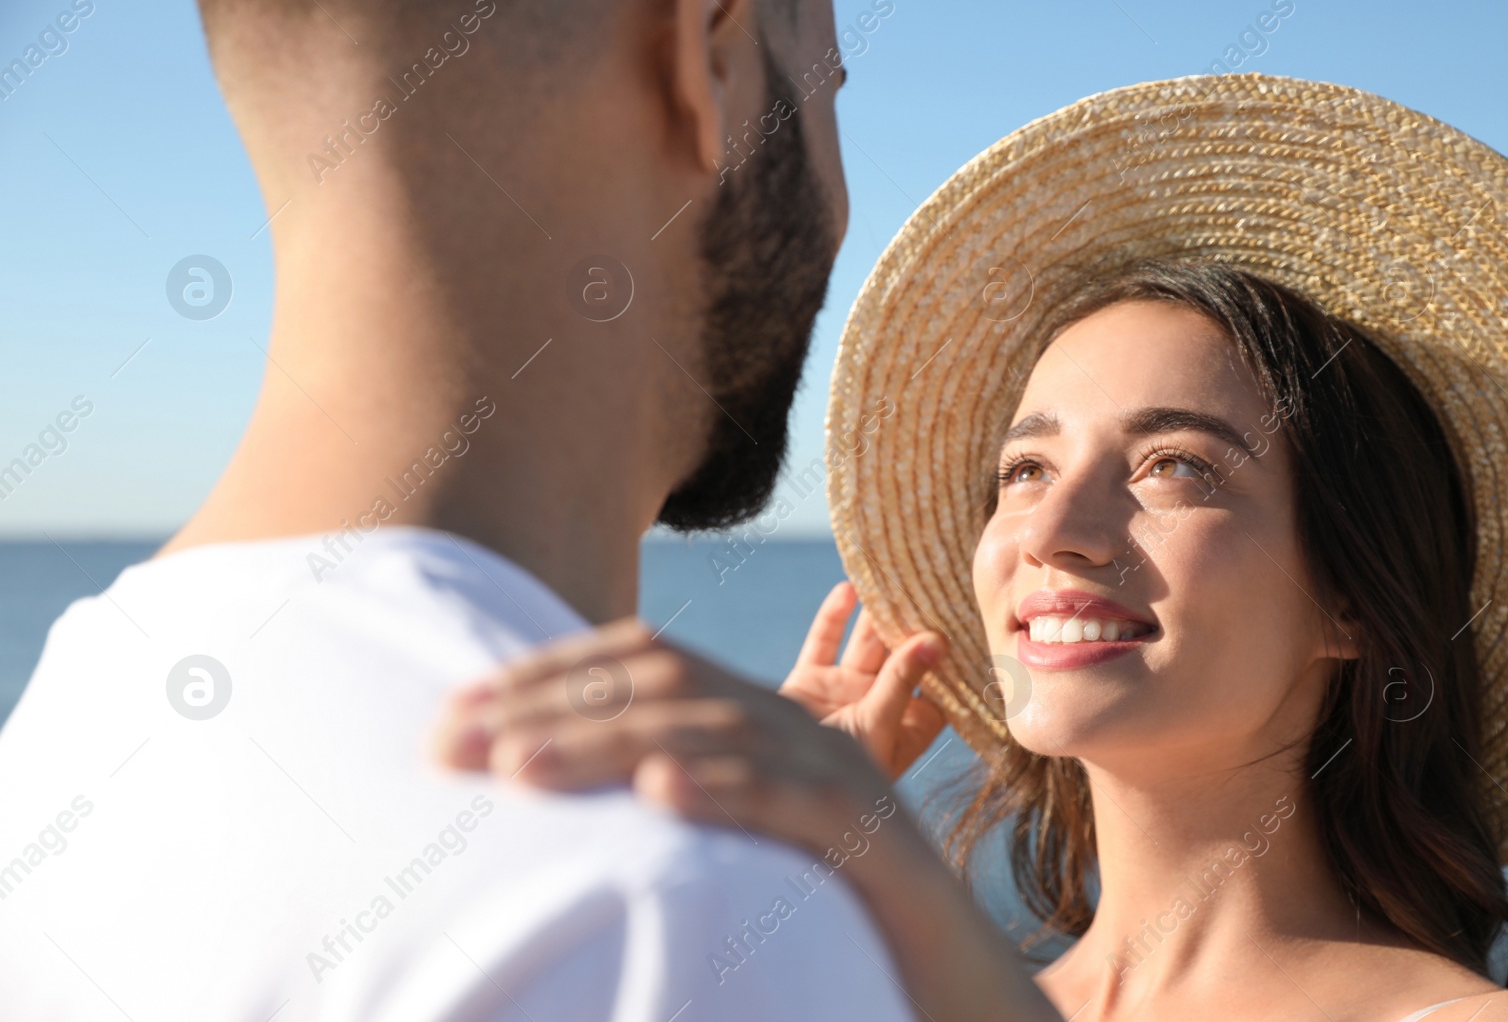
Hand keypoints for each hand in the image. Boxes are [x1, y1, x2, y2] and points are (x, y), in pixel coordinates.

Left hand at [431, 618, 1063, 1021]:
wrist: (945, 961)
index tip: (453, 713)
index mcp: (756, 714)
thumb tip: (535, 784)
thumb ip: (664, 791)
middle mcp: (793, 725)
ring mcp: (832, 773)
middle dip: (548, 709)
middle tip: (451, 746)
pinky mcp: (865, 834)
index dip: (546, 673)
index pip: (642, 659)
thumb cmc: (823, 903)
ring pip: (714, 733)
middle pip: (663, 687)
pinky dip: (723, 788)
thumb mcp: (734, 833)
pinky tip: (658, 794)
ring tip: (519, 771)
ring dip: (608, 745)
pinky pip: (791, 798)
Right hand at [780, 581, 947, 778]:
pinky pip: (824, 643)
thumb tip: (936, 641)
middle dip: (913, 625)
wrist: (775, 785)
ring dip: (877, 615)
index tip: (965, 623)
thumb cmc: (839, 776)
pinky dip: (835, 616)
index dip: (949, 659)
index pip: (937, 687)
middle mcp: (877, 705)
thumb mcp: (878, 725)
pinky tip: (849, 588)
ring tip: (894, 579)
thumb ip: (902, 681)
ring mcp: (842, 692)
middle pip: (901, 657)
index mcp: (906, 728)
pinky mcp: (808, 683)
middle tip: (930, 586)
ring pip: (865, 644)